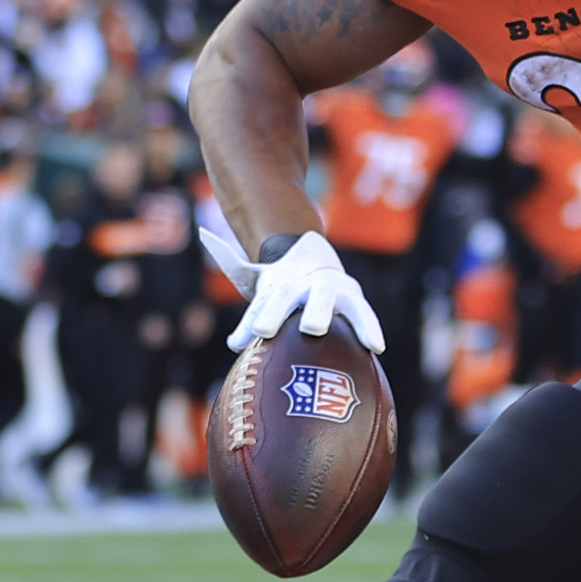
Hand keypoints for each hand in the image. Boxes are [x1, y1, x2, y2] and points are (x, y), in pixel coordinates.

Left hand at [202, 226, 384, 352]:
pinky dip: (370, 329)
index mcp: (282, 284)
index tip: (250, 337)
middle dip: (290, 313)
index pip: (267, 303)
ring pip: (330, 304)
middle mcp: (307, 286)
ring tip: (323, 330)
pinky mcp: (356, 300)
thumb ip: (231, 262)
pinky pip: (364, 316)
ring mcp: (333, 291)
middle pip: (295, 301)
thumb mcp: (257, 275)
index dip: (258, 319)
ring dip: (326, 317)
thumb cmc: (281, 281)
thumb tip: (204, 234)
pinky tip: (376, 347)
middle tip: (292, 329)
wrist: (316, 259)